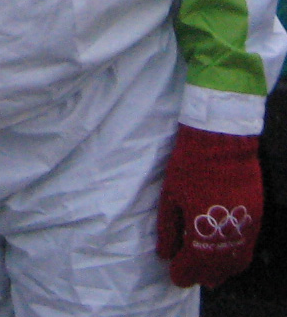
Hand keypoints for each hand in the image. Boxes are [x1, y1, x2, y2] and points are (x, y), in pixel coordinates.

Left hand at [156, 124, 261, 288]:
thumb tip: (164, 254)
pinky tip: (224, 256)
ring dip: (220, 272)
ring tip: (207, 273)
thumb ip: (168, 228)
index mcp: (202, 233)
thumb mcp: (170, 196)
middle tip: (187, 275)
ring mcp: (244, 229)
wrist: (221, 144)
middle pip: (215, 270)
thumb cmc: (189, 166)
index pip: (193, 266)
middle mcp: (226, 237)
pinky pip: (247, 249)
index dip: (182, 274)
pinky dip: (235, 259)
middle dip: (200, 275)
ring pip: (235, 264)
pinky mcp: (255, 219)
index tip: (174, 275)